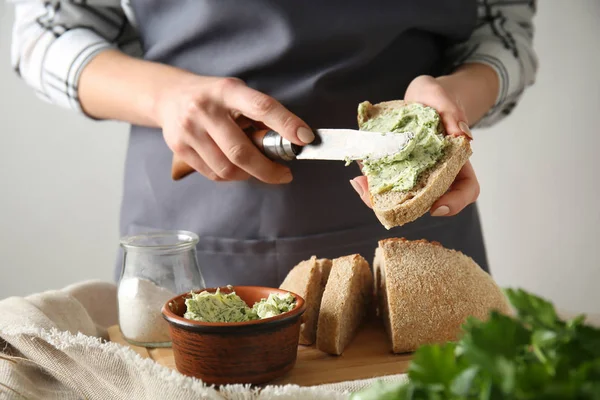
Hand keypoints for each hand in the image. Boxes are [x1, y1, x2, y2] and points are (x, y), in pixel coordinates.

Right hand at [156, 75, 313, 182]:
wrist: (169, 96)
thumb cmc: (213, 96)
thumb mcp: (236, 93)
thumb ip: (259, 115)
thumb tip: (290, 140)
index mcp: (227, 90)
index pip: (262, 107)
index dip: (286, 124)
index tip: (305, 138)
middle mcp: (205, 109)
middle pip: (241, 151)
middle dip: (268, 169)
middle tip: (284, 174)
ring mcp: (189, 130)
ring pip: (227, 169)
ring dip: (249, 175)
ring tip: (257, 168)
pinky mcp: (180, 148)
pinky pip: (214, 174)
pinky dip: (231, 176)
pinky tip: (236, 167)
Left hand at [350, 74, 479, 216]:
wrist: (419, 98)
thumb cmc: (437, 100)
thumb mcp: (443, 97)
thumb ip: (452, 112)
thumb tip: (462, 134)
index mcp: (455, 161)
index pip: (466, 189)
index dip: (455, 203)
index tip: (437, 208)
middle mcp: (434, 173)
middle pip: (427, 201)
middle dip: (405, 207)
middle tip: (386, 205)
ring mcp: (412, 172)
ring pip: (401, 197)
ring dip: (380, 198)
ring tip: (363, 186)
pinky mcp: (392, 167)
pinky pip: (383, 182)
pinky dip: (370, 183)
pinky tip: (358, 177)